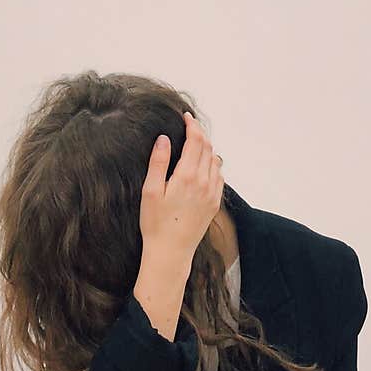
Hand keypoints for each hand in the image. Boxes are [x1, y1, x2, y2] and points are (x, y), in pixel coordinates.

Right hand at [139, 111, 223, 270]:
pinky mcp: (214, 203)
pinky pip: (219, 176)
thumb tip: (164, 139)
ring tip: (194, 143)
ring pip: (215, 160)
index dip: (192, 126)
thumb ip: (158, 162)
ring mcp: (212, 193)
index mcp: (187, 176)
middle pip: (208, 148)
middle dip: (199, 134)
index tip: (186, 117)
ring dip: (207, 148)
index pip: (196, 141)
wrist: (171, 252)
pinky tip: (204, 165)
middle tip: (189, 127)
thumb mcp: (150, 191)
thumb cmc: (155, 223)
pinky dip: (213, 164)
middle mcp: (204, 182)